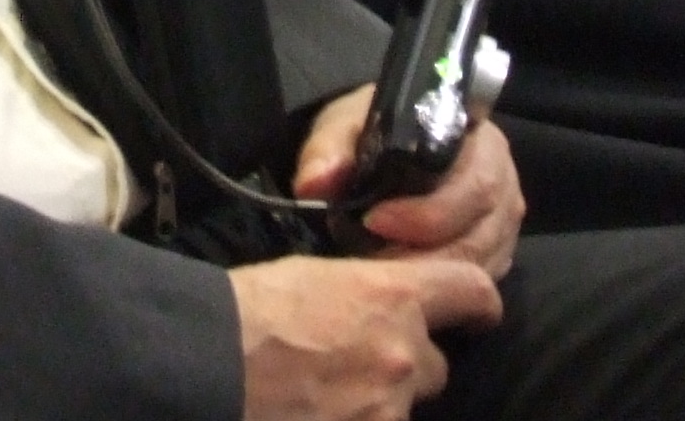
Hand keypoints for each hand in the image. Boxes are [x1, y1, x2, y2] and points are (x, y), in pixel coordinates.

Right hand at [228, 255, 501, 420]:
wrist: (207, 363)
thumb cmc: (248, 311)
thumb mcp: (315, 278)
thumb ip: (364, 294)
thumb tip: (374, 308)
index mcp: (393, 297)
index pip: (473, 291)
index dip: (477, 302)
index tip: (474, 312)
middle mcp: (402, 356)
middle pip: (434, 366)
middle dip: (404, 368)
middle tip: (354, 367)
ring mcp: (385, 411)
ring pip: (400, 411)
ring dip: (375, 406)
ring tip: (324, 398)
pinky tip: (315, 412)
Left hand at [291, 88, 523, 280]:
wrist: (382, 149)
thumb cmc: (371, 134)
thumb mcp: (344, 128)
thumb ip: (328, 151)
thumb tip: (314, 185)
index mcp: (478, 139)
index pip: (473, 182)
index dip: (429, 212)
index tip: (374, 222)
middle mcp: (503, 180)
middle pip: (480, 231)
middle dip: (425, 255)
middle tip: (372, 264)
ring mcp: (502, 220)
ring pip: (481, 263)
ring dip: (431, 278)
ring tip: (380, 277)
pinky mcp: (495, 251)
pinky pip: (479, 281)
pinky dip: (443, 290)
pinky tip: (405, 288)